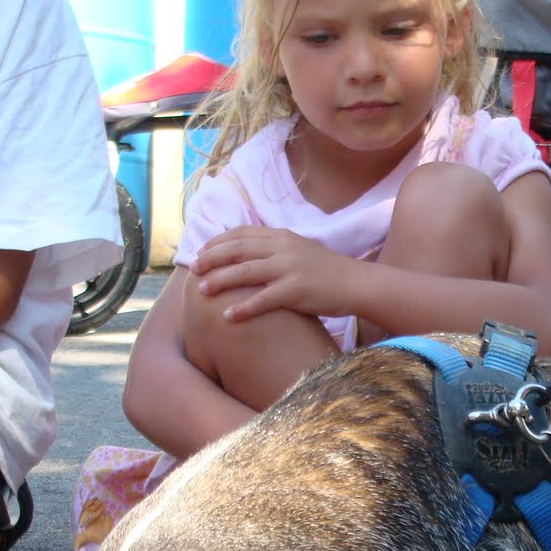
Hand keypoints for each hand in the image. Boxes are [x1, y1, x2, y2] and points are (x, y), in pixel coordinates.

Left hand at [189, 226, 354, 322]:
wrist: (356, 283)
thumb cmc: (327, 271)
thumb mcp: (299, 250)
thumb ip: (275, 249)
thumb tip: (248, 254)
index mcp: (282, 236)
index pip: (241, 233)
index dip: (217, 242)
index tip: (201, 252)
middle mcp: (283, 248)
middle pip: (237, 249)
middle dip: (212, 259)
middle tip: (194, 269)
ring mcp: (289, 268)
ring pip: (245, 272)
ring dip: (220, 281)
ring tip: (202, 291)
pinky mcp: (296, 290)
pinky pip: (263, 299)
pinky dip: (244, 308)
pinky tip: (228, 317)